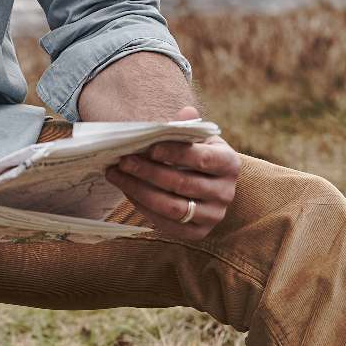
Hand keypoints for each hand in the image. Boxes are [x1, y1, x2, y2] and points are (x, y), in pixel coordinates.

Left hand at [103, 106, 240, 239]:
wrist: (210, 184)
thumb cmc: (198, 154)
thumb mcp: (197, 138)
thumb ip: (188, 126)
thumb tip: (186, 111)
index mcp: (229, 163)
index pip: (201, 158)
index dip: (174, 153)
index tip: (148, 148)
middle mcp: (226, 192)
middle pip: (182, 184)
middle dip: (147, 172)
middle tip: (122, 161)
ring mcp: (214, 215)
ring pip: (172, 207)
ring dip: (139, 190)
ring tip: (117, 175)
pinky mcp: (199, 233)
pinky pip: (168, 224)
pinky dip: (144, 208)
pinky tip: (127, 191)